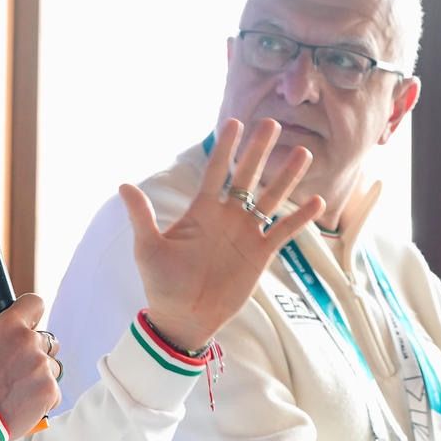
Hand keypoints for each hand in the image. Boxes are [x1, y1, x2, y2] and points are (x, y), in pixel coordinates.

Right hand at [0, 293, 60, 438]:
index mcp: (9, 325)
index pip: (34, 304)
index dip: (32, 314)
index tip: (30, 322)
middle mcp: (29, 341)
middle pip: (48, 340)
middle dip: (37, 353)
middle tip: (20, 369)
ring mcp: (42, 366)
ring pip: (53, 367)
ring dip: (41, 376)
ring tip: (19, 391)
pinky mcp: (50, 390)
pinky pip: (54, 391)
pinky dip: (43, 399)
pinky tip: (24, 404)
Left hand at [122, 118, 324, 351]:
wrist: (183, 318)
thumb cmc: (161, 283)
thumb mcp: (148, 248)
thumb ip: (142, 216)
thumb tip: (123, 185)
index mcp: (201, 211)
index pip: (215, 172)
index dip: (225, 148)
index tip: (234, 122)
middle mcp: (226, 217)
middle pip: (247, 177)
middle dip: (258, 150)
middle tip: (272, 123)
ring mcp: (245, 234)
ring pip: (270, 198)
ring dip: (285, 177)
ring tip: (303, 153)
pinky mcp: (260, 254)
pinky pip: (283, 231)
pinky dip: (300, 217)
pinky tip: (317, 201)